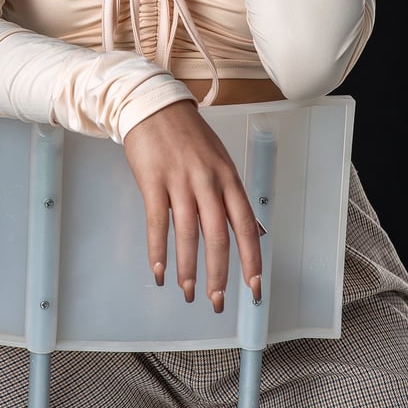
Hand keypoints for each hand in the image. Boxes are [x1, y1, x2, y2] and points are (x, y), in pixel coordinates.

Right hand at [123, 100, 262, 311]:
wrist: (154, 106)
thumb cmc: (187, 134)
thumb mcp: (219, 159)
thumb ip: (230, 194)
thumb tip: (251, 232)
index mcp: (228, 177)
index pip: (245, 225)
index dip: (251, 260)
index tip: (253, 288)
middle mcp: (207, 181)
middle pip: (217, 236)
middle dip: (218, 275)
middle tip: (216, 301)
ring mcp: (179, 180)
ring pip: (187, 234)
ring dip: (188, 269)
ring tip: (188, 292)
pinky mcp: (153, 181)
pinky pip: (157, 222)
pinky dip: (158, 251)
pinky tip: (159, 270)